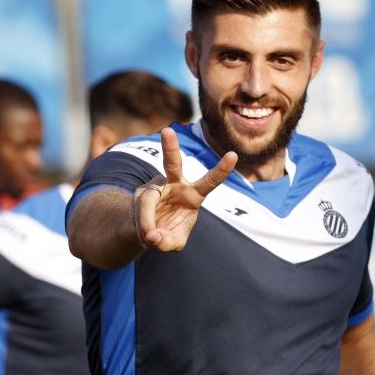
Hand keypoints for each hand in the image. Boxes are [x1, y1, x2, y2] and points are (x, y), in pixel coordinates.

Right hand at [132, 127, 236, 250]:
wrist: (146, 231)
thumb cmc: (167, 232)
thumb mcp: (173, 242)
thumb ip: (168, 242)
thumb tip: (152, 236)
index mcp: (193, 194)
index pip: (210, 181)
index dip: (221, 169)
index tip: (233, 155)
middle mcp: (174, 184)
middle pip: (172, 163)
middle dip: (169, 147)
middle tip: (167, 131)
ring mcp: (155, 187)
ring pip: (148, 200)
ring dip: (146, 221)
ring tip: (149, 238)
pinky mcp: (140, 194)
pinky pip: (140, 212)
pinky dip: (142, 229)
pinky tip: (145, 237)